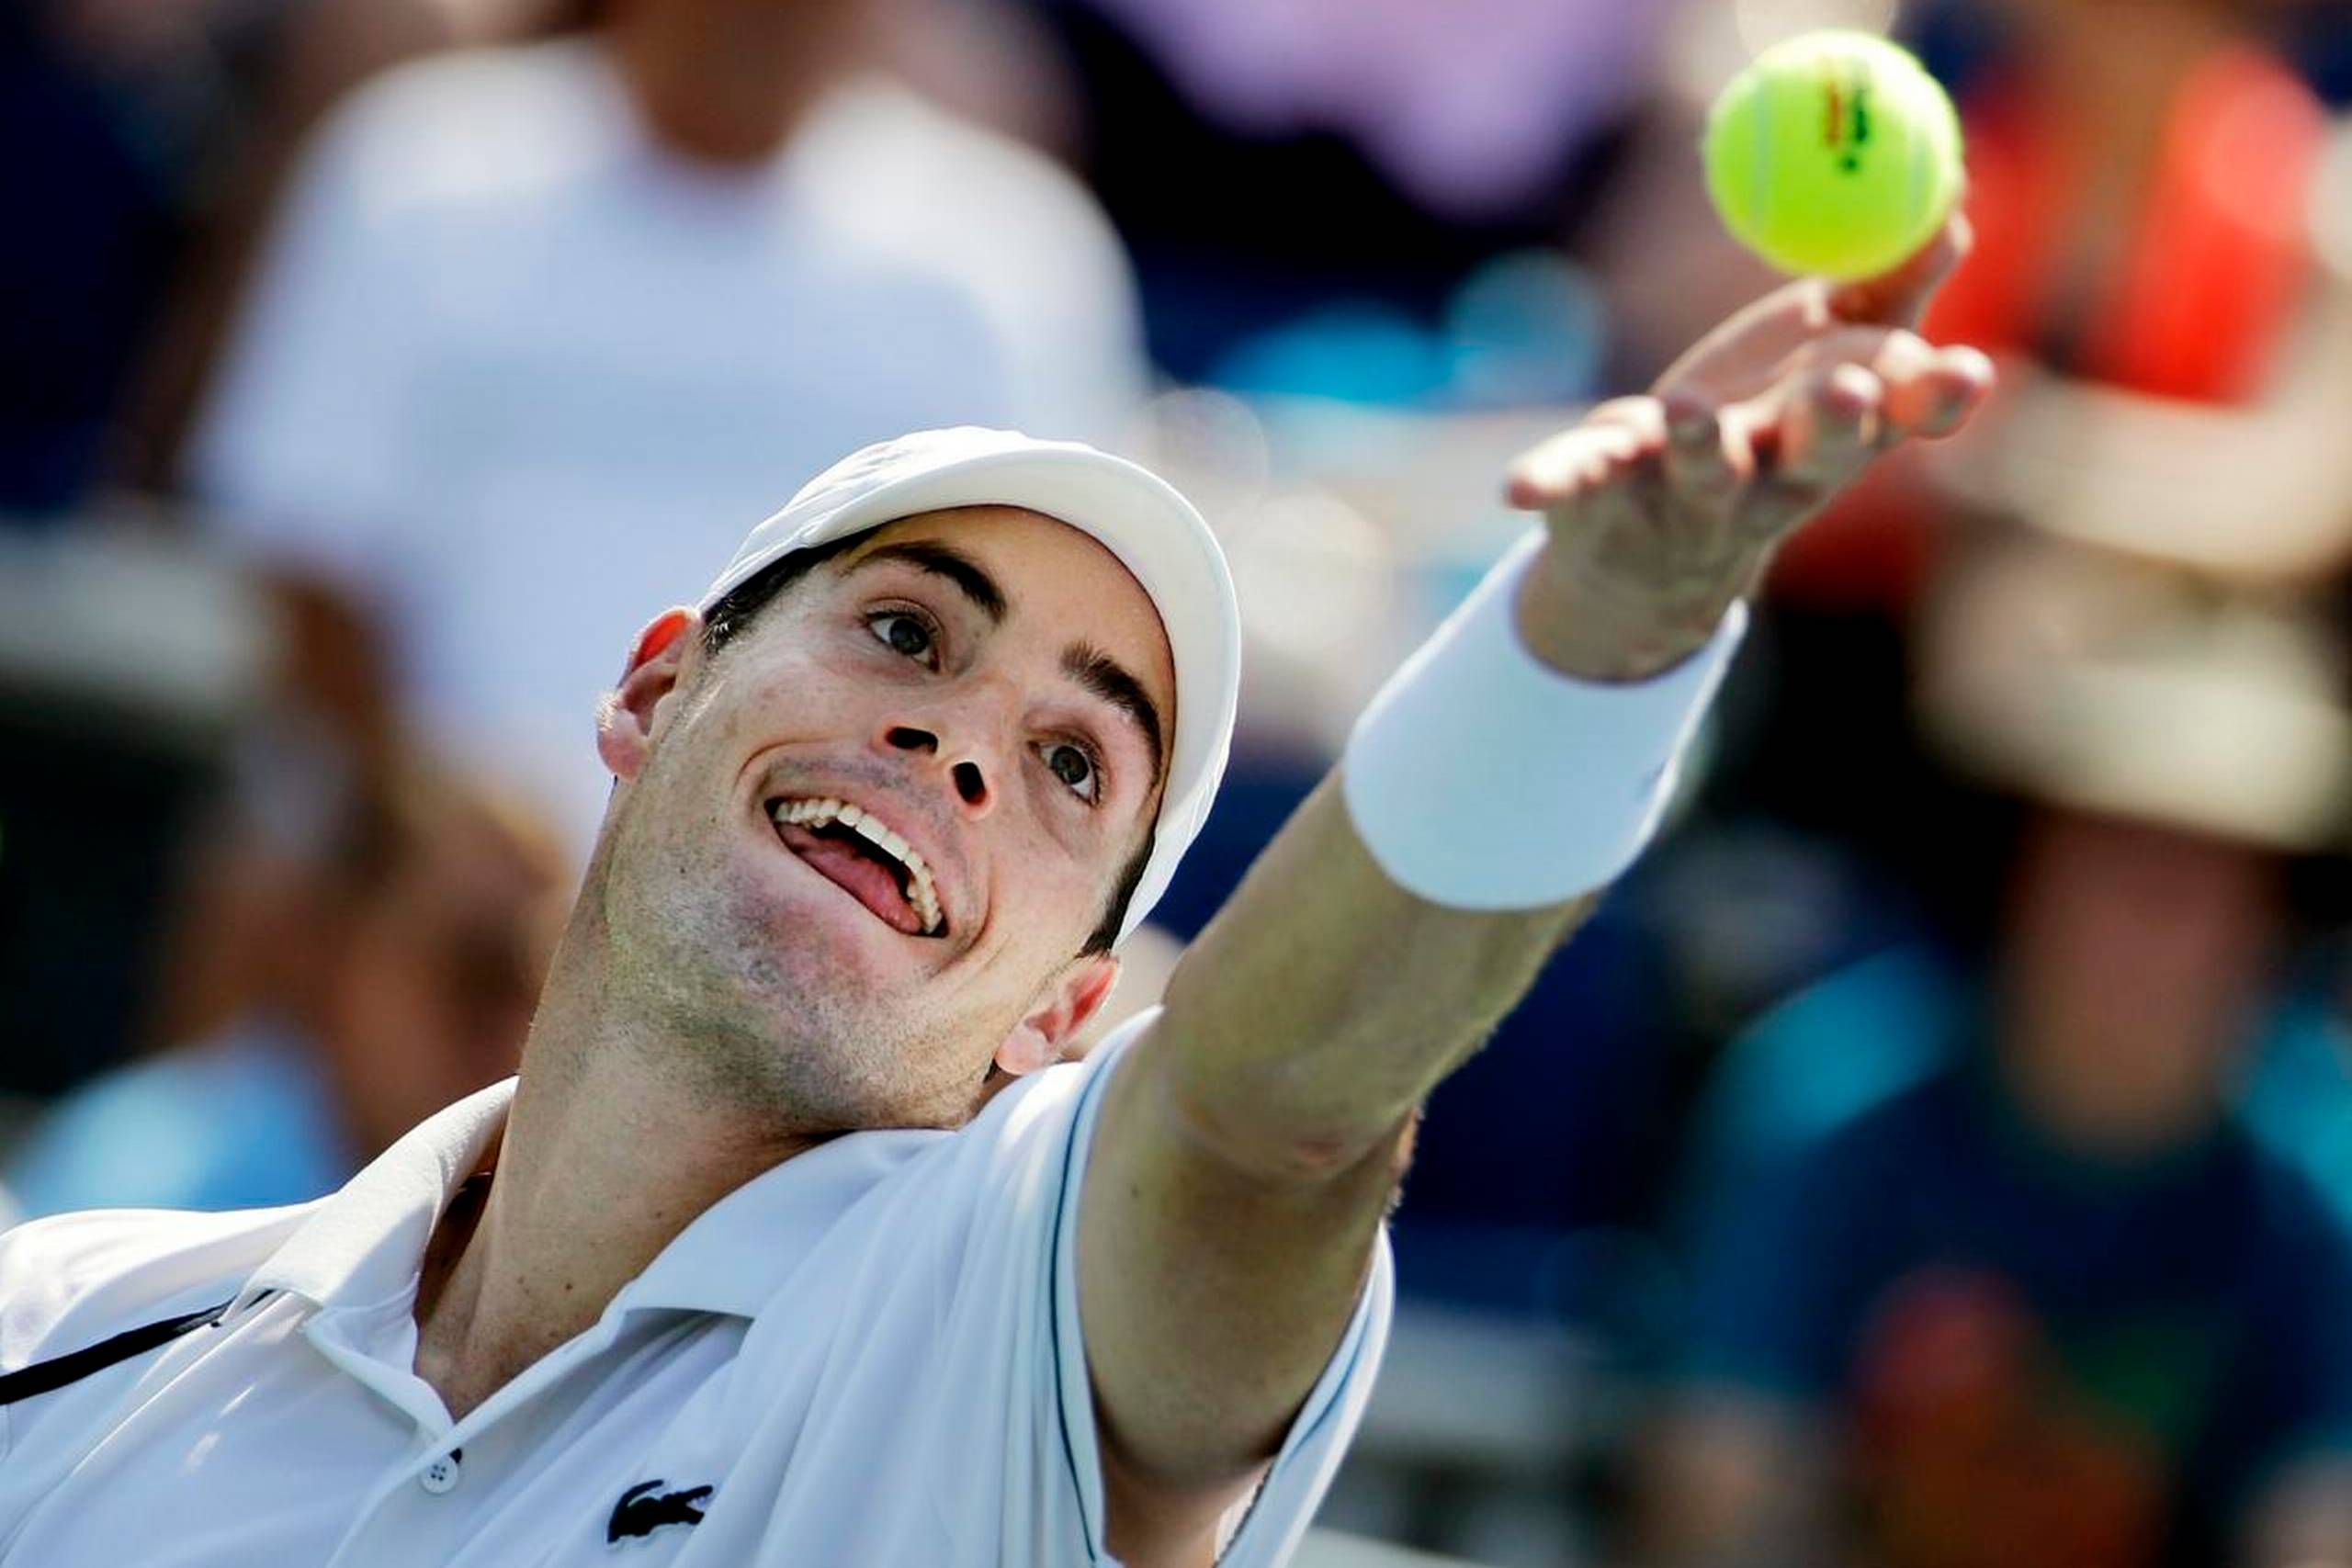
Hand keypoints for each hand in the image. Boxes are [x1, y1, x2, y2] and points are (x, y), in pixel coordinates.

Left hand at [1505, 218, 1996, 679]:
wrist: (1648, 556)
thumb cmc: (1758, 431)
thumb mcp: (1825, 361)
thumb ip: (1885, 292)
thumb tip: (1947, 208)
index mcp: (1829, 444)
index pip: (1896, 422)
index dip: (1931, 401)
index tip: (1965, 372)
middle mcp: (1769, 481)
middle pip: (1811, 458)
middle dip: (1831, 426)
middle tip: (1843, 392)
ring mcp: (1684, 499)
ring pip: (1700, 474)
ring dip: (1696, 445)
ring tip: (1687, 410)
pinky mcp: (1601, 504)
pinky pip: (1575, 486)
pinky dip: (1549, 480)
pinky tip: (1517, 490)